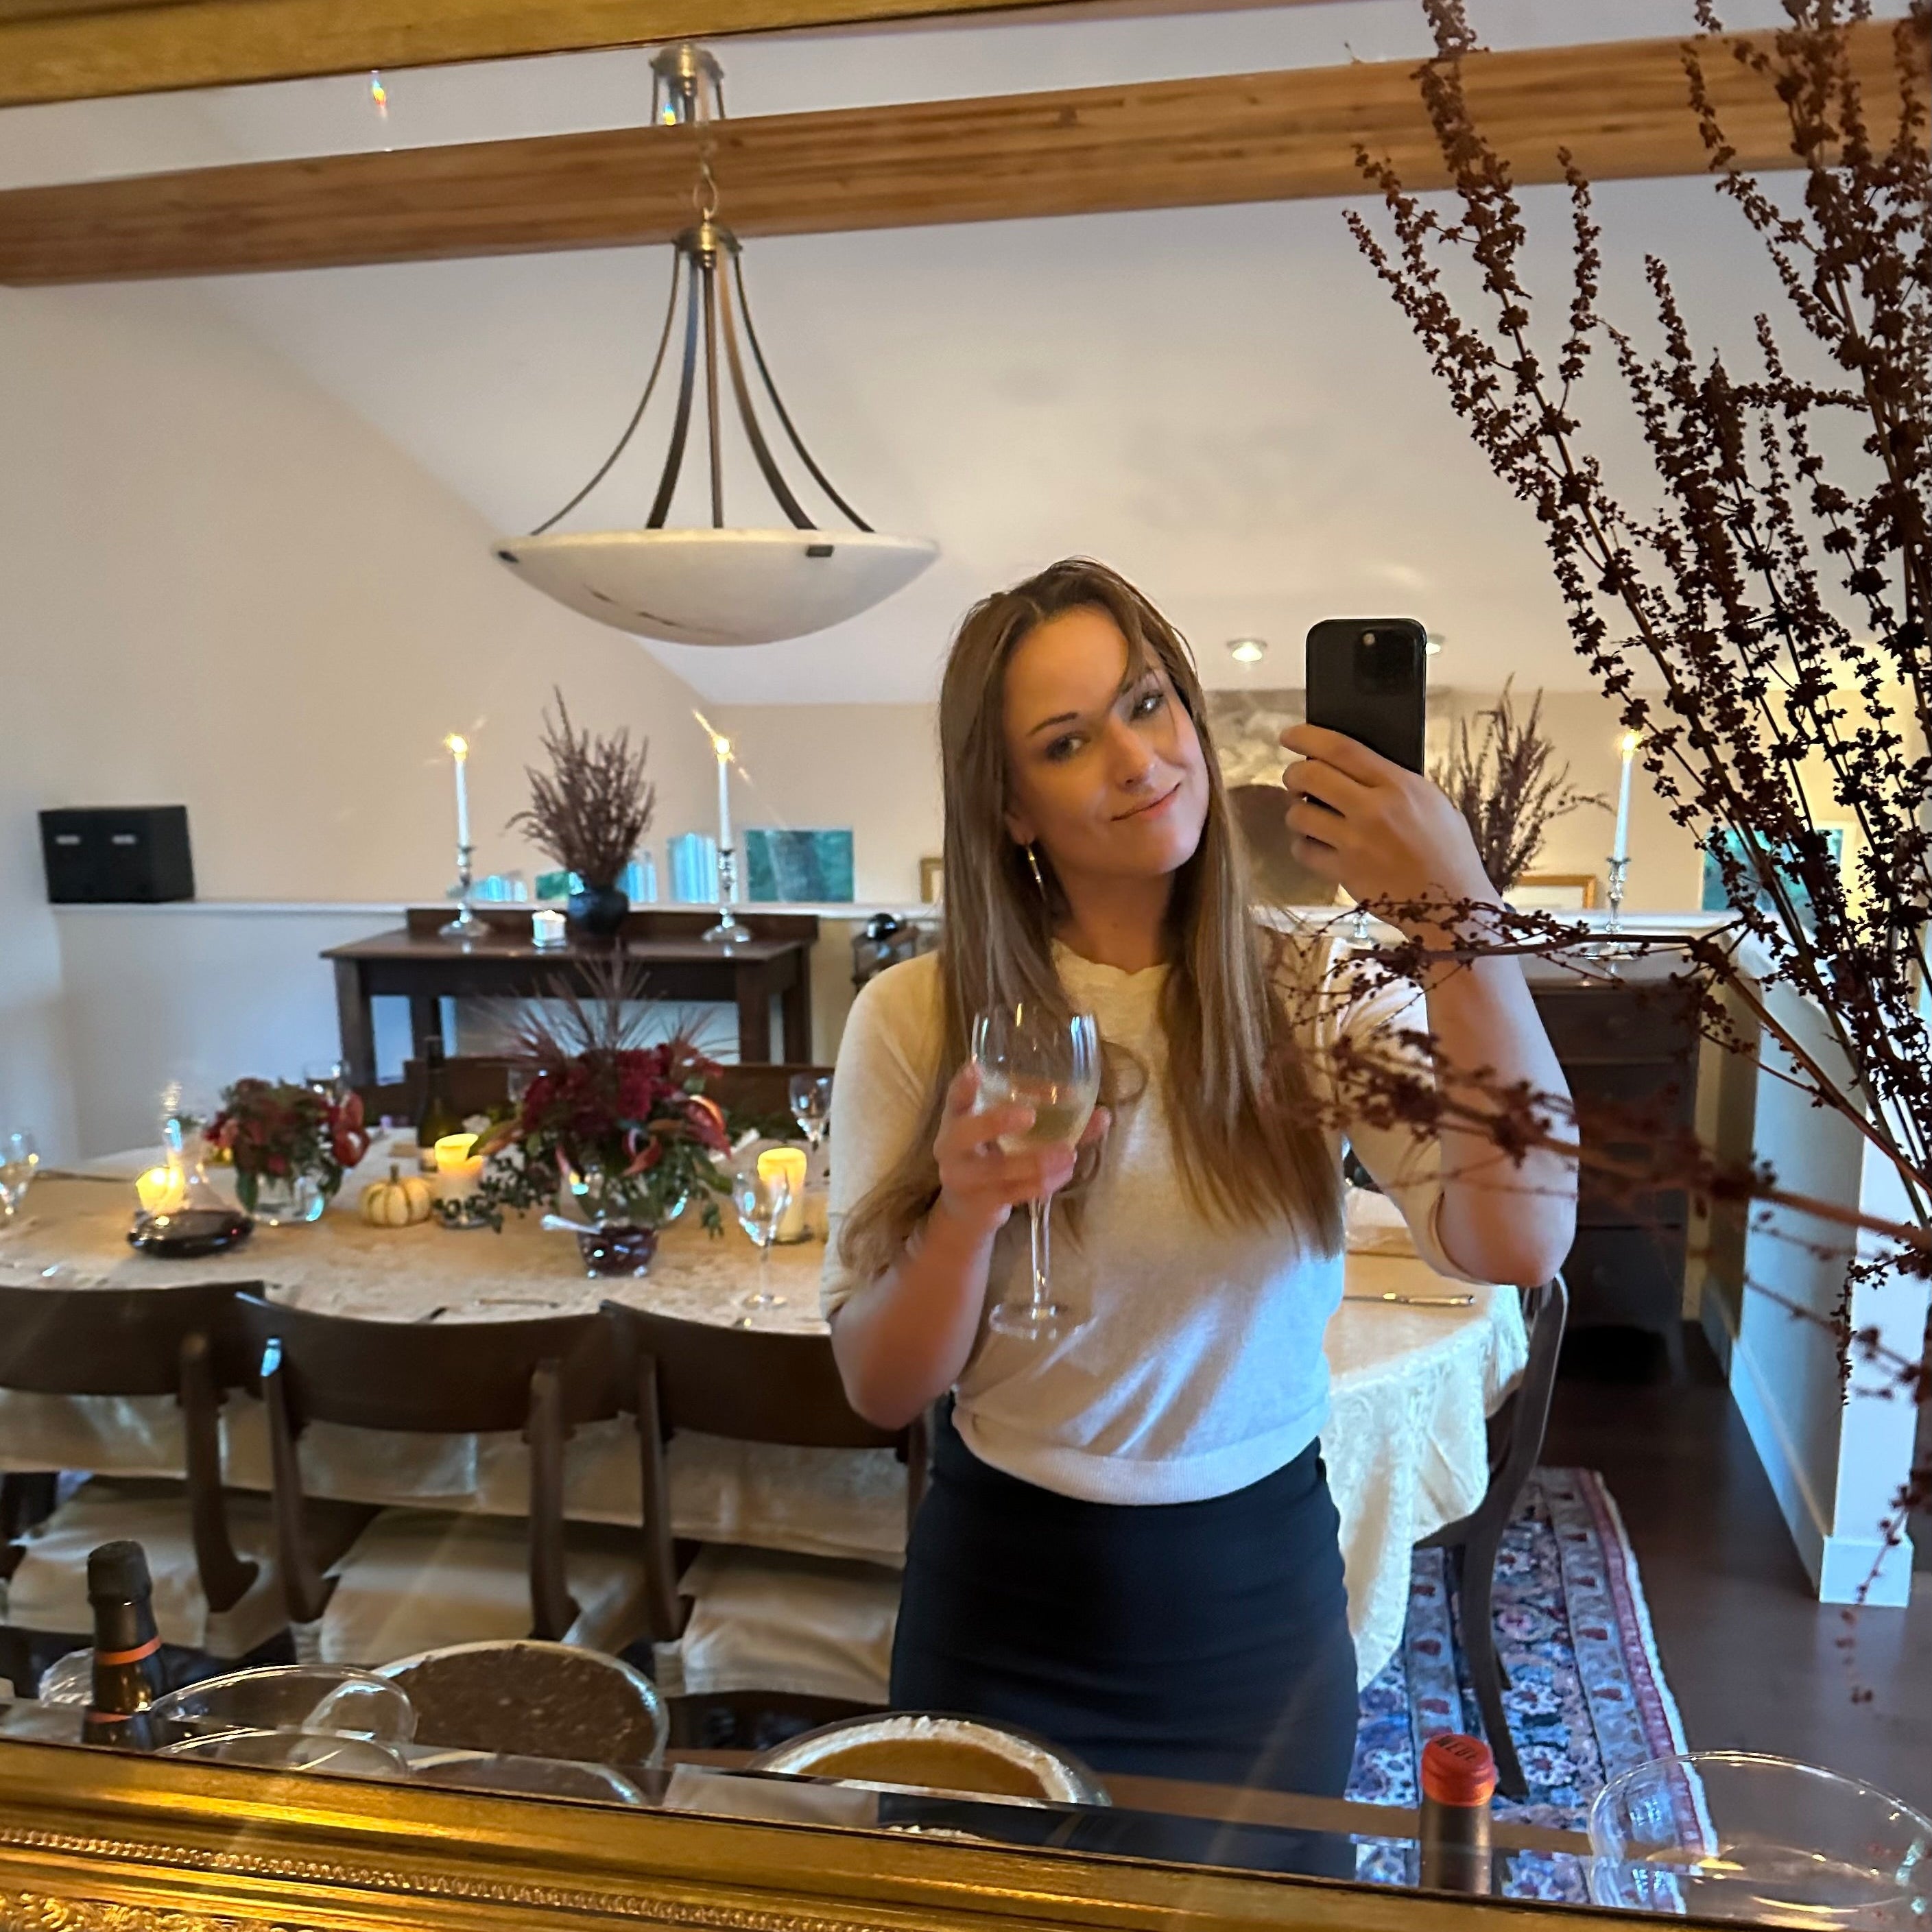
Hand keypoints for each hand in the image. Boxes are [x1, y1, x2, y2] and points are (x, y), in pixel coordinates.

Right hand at [931, 1062, 1109, 1240]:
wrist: (967, 1210)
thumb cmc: (995, 1156)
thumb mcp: (1011, 1135)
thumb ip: (1053, 1120)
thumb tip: (1103, 1115)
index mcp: (958, 1119)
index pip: (955, 1098)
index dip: (964, 1084)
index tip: (976, 1068)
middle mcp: (953, 1147)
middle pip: (966, 1132)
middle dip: (996, 1122)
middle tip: (1030, 1115)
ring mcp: (964, 1179)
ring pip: (997, 1169)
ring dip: (1036, 1161)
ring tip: (1068, 1154)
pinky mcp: (981, 1204)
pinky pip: (1013, 1193)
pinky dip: (1041, 1183)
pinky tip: (1064, 1173)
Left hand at [1279, 723, 1496, 924]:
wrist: (1453, 906)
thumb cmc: (1448, 852)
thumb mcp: (1433, 803)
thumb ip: (1395, 783)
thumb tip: (1354, 768)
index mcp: (1399, 786)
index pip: (1341, 749)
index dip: (1307, 737)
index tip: (1289, 735)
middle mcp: (1373, 810)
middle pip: (1309, 776)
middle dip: (1294, 773)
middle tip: (1296, 779)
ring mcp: (1355, 843)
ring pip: (1298, 814)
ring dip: (1297, 812)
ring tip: (1310, 815)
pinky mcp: (1344, 873)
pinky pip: (1303, 851)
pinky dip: (1304, 845)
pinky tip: (1316, 844)